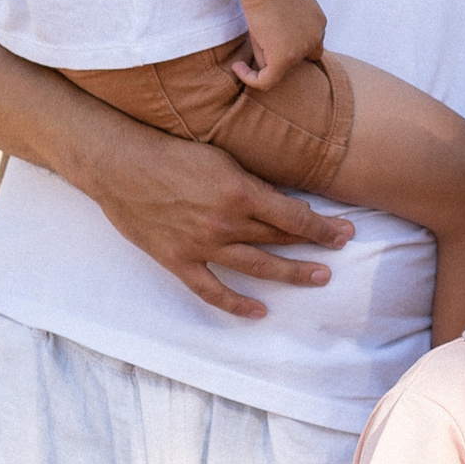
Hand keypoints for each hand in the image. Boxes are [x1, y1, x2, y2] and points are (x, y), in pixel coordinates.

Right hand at [88, 124, 352, 319]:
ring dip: (292, 274)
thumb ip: (251, 183)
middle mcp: (227, 223)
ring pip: (258, 266)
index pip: (295, 217)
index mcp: (241, 192)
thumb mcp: (221, 157)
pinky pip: (212, 291)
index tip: (344, 232)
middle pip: (281, 239)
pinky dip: (237, 304)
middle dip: (316, 245)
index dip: (324, 227)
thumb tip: (283, 202)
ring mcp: (203, 245)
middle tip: (341, 250)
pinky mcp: (179, 260)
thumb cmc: (170, 152)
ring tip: (319, 279)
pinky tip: (259, 310)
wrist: (119, 164)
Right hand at [233, 0, 328, 89]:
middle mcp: (315, 38)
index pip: (310, 46)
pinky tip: (238, 66)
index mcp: (318, 22)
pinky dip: (251, 77)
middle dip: (281, 54)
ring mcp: (301, 49)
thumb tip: (272, 44)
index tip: (272, 42)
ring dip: (263, 55)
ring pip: (280, 66)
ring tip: (251, 37)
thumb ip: (289, 24)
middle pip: (298, 60)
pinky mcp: (284, 58)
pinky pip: (266, 81)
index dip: (293, 48)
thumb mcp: (284, 4)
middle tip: (262, 41)